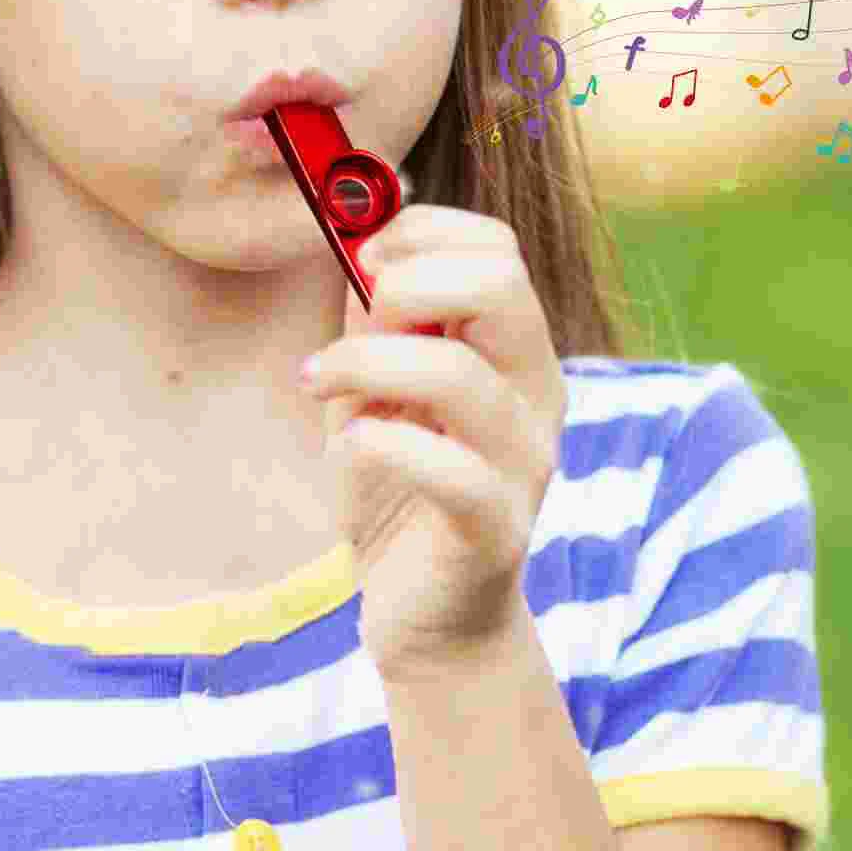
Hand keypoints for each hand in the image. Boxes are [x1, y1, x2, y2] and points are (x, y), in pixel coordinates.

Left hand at [301, 205, 565, 680]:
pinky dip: (382, 443)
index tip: (360, 258)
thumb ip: (376, 321)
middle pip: (499, 285)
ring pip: (457, 372)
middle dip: (405, 281)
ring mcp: (524, 463)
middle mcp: (536, 395)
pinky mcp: (496, 528)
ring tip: (316, 381)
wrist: (430, 618)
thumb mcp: (377, 391)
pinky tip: (347, 446)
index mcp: (514, 351)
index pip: (497, 248)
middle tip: (352, 318)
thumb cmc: (401, 494)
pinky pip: (450, 470)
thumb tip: (357, 234)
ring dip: (365, 363)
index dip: (421, 232)